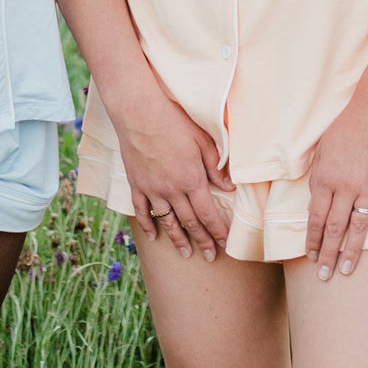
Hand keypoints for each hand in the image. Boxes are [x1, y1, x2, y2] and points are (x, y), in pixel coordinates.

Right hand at [110, 85, 233, 259]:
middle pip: (190, 222)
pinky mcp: (137, 184)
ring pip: (167, 221)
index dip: (218, 231)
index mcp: (192, 180)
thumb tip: (230, 187)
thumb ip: (216, 167)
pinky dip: (148, 225)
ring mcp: (152, 189)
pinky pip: (142, 211)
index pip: (208, 214)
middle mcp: (172, 190)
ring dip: (178, 240)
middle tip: (210, 256)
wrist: (138, 111)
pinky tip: (154, 236)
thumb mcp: (203, 141)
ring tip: (187, 253)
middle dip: (202, 240)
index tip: (225, 244)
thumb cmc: (174, 121)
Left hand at [304, 93, 367, 277]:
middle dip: (327, 254)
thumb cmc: (345, 127)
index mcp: (325, 178)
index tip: (309, 256)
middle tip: (324, 275)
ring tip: (347, 270)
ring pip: (359, 226)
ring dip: (352, 251)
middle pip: (335, 228)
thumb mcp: (321, 150)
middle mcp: (346, 186)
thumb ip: (317, 178)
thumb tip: (314, 204)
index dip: (312, 240)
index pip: (315, 218)